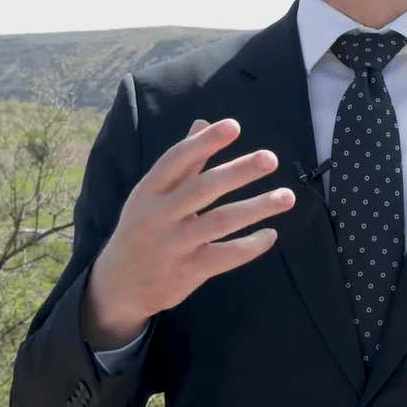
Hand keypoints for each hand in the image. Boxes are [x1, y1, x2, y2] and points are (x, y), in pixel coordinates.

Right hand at [83, 118, 295, 348]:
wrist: (119, 285)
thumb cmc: (143, 227)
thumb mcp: (152, 194)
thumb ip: (182, 162)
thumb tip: (202, 122)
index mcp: (147, 191)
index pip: (176, 160)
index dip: (204, 142)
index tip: (234, 126)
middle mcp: (157, 216)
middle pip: (202, 189)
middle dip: (239, 171)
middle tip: (271, 158)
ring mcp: (172, 246)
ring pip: (220, 222)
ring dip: (257, 208)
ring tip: (287, 197)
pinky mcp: (187, 272)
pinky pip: (226, 256)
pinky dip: (251, 245)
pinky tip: (270, 234)